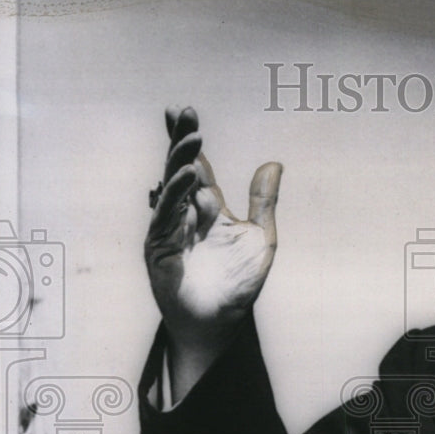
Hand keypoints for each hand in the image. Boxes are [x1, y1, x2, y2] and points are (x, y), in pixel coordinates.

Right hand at [145, 106, 281, 396]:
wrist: (222, 322)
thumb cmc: (239, 284)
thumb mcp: (260, 237)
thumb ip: (264, 202)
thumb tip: (275, 163)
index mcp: (208, 209)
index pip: (197, 167)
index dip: (189, 140)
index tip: (184, 111)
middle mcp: (185, 215)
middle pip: (179, 169)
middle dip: (180, 141)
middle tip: (183, 112)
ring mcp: (170, 230)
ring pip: (171, 188)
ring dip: (180, 163)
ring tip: (192, 141)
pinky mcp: (159, 248)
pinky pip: (165, 216)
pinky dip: (174, 196)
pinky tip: (186, 177)